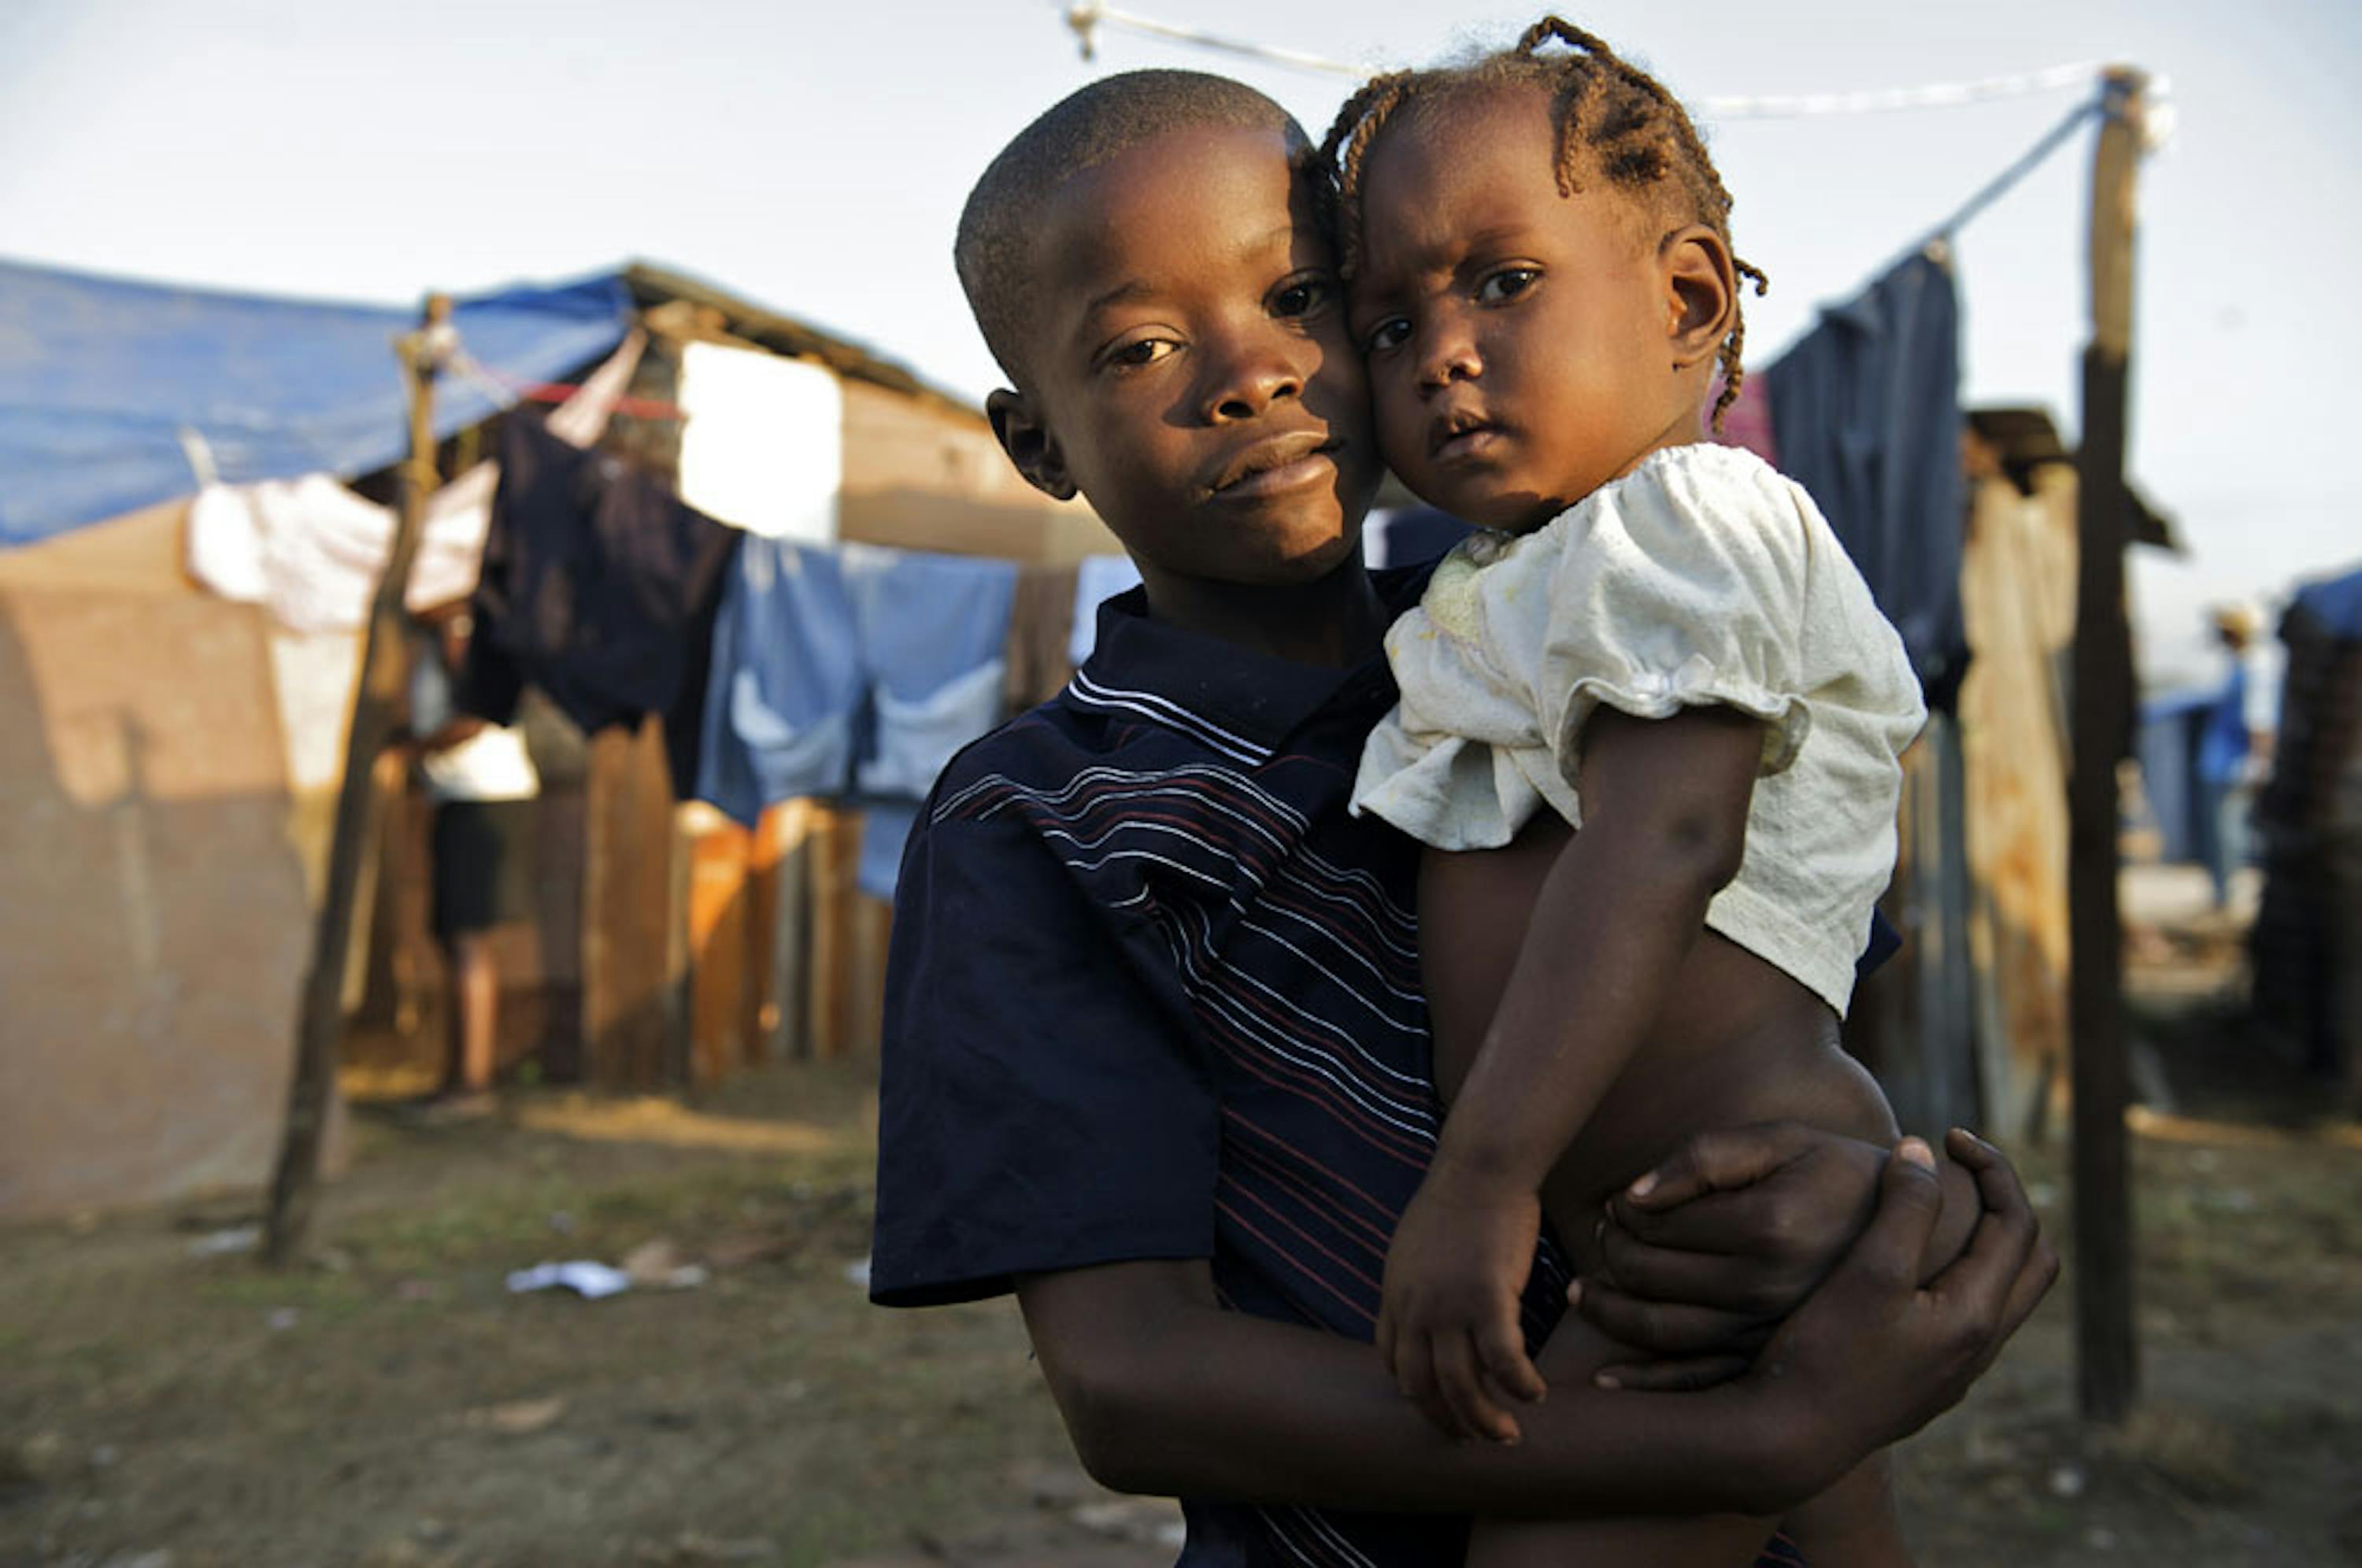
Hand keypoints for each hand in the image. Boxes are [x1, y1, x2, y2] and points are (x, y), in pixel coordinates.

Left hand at [1375, 1160, 1545, 1443]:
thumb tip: (1429, 1304)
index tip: (1439, 1404)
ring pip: (1460, 1385)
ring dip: (1484, 1420)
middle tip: (1472, 1438)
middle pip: (1420, 1386)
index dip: (1415, 1390)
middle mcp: (1415, 1308)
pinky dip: (1520, 1385)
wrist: (1481, 1168)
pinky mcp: (1488, 1298)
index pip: (1391, 1360)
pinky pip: (1504, 1361)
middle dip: (1445, 1421)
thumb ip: (1417, 1283)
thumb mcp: (1417, 1246)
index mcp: (1395, 1294)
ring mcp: (1449, 1306)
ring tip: (1507, 1435)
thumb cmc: (1460, 1199)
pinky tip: (1535, 1393)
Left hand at [1571, 1122, 1881, 1385]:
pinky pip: (1699, 1381)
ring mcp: (1772, 1331)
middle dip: (1611, 1252)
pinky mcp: (1776, 1362)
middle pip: (1651, 1276)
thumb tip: (1634, 1195)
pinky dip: (1646, 1382)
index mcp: (1770, 1226)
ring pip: (1663, 1331)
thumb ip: (1704, 1156)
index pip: (1658, 1223)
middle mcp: (1769, 1287)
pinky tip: (1606, 1378)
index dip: (1622, 1210)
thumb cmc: (1837, 1172)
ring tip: (1586, 1290)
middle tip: (1601, 1234)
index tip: (1617, 1202)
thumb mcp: (1782, 1141)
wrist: (1917, 1237)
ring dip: (1611, 1311)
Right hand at [1738, 1132, 2056, 1494]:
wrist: (1788, 1440)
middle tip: (1959, 1172)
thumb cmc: (1825, 1352)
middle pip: (2031, 1262)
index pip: (2019, 1222)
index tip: (1946, 1136)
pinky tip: (1901, 1270)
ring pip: (2001, 1295)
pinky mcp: (1926, 1387)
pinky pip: (1967, 1320)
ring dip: (1982, 1244)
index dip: (1992, 1167)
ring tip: (1932, 1212)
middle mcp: (1979, 1348)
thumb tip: (1923, 1153)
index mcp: (1977, 1314)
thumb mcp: (1867, 1270)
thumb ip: (1904, 1208)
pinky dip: (1955, 1277)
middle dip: (2005, 1204)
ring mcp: (1955, 1373)